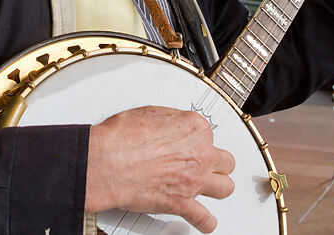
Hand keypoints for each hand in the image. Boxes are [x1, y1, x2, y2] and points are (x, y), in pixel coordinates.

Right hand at [85, 106, 234, 232]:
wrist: (108, 161)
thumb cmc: (121, 137)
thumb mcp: (149, 112)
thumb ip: (171, 121)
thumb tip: (171, 126)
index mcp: (194, 129)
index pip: (208, 136)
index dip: (196, 142)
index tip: (189, 145)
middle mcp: (200, 154)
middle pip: (224, 161)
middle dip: (215, 162)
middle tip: (204, 164)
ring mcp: (193, 180)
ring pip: (225, 187)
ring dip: (218, 187)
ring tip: (211, 188)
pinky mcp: (181, 203)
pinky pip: (205, 218)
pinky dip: (206, 222)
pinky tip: (204, 220)